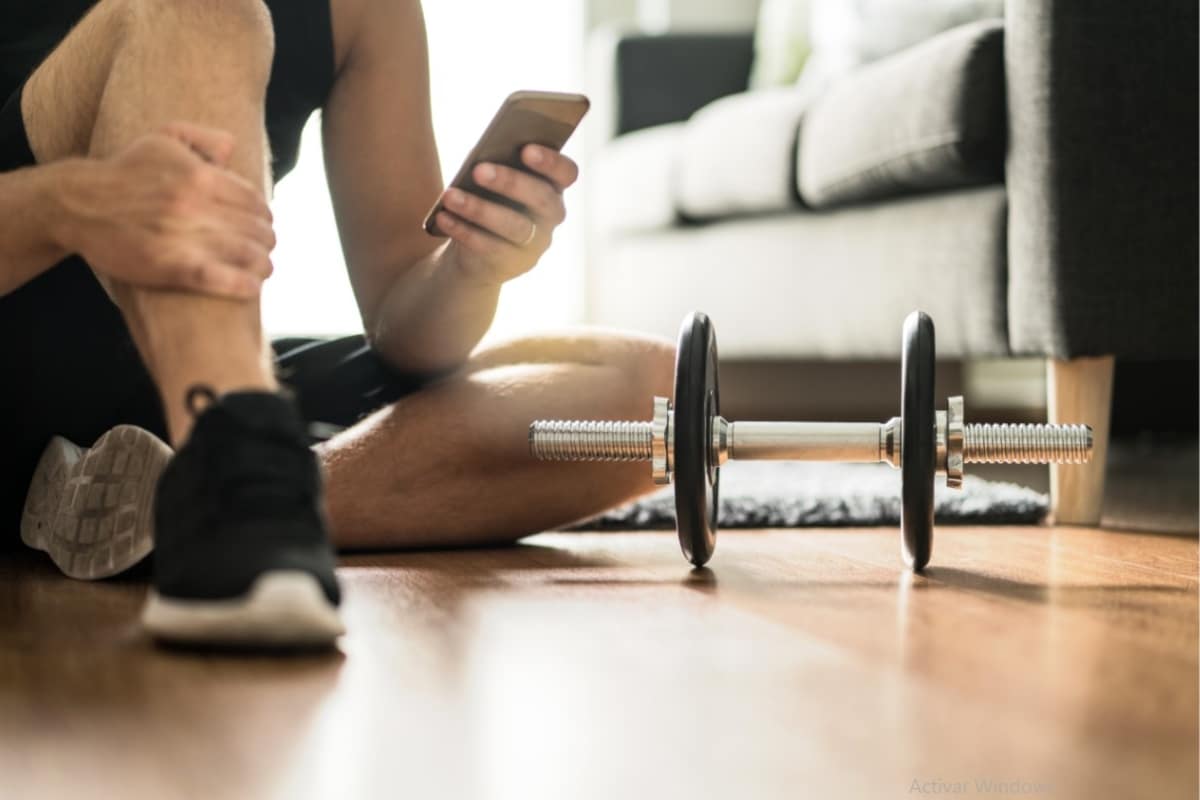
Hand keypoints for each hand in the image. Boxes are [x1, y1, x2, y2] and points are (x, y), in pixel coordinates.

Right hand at [57, 122, 274, 298]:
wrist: (77, 204)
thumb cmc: (125, 172)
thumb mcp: (161, 140)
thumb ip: (202, 138)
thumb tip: (233, 147)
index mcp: (199, 175)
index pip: (253, 201)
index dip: (264, 215)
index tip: (264, 224)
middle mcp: (194, 205)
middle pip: (254, 229)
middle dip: (266, 240)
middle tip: (266, 248)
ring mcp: (183, 237)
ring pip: (244, 254)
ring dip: (262, 264)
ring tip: (263, 268)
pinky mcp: (170, 266)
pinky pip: (220, 279)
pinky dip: (243, 285)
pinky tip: (252, 287)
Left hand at [433, 144, 578, 284]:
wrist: (478, 251)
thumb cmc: (489, 200)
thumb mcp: (497, 181)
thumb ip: (499, 165)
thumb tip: (480, 158)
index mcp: (553, 186)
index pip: (567, 173)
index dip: (551, 162)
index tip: (526, 149)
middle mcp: (551, 216)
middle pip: (541, 199)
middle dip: (510, 183)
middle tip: (478, 170)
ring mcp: (535, 243)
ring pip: (515, 226)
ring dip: (480, 209)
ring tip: (450, 196)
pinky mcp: (512, 263)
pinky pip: (490, 247)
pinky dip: (463, 230)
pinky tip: (443, 217)